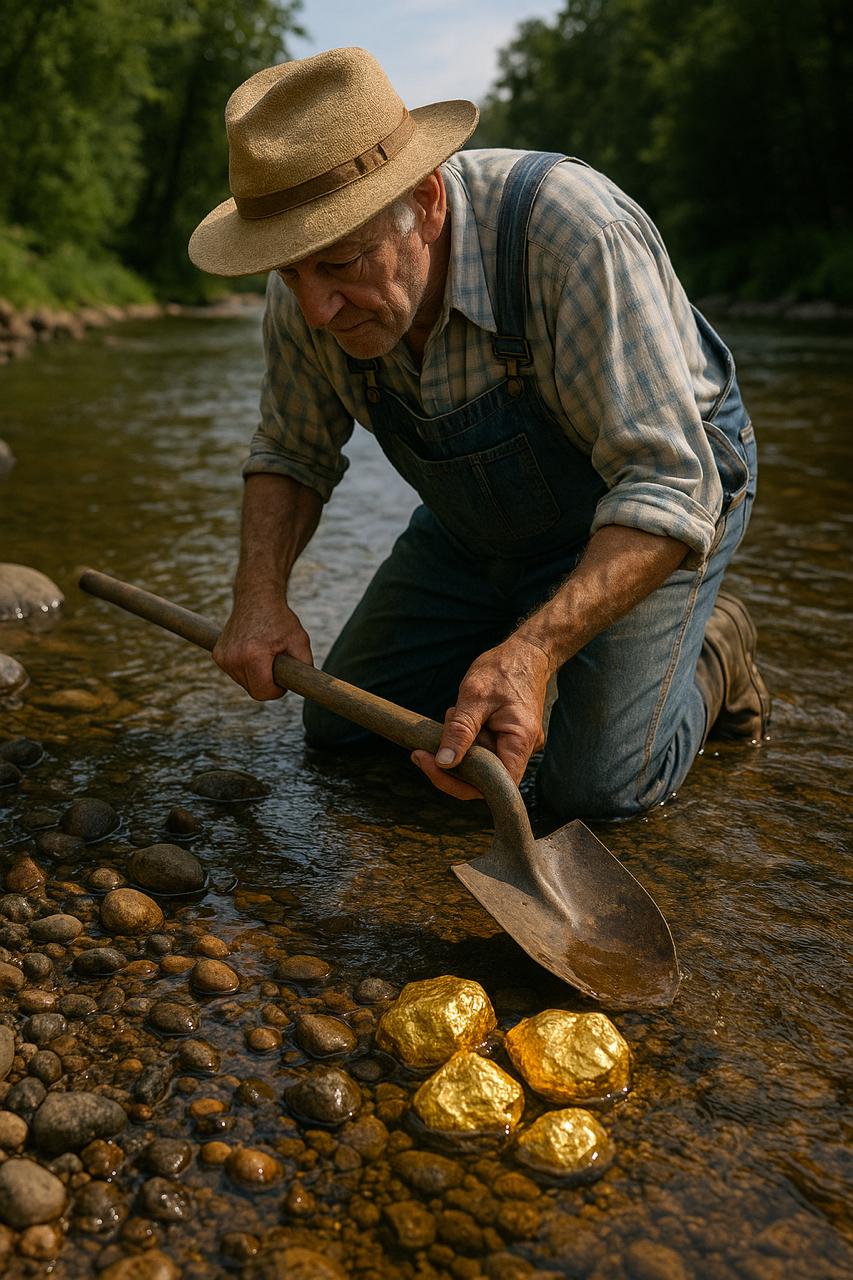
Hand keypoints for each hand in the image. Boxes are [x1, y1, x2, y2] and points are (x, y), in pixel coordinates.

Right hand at [212, 590, 312, 699]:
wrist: (256, 598)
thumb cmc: (280, 619)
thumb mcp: (300, 641)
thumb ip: (305, 665)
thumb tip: (306, 685)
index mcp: (253, 655)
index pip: (263, 693)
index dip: (277, 691)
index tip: (283, 681)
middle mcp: (234, 658)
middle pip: (254, 691)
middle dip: (267, 684)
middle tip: (276, 666)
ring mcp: (223, 657)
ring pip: (244, 683)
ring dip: (256, 676)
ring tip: (264, 656)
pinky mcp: (218, 655)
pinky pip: (236, 673)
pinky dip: (245, 669)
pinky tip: (252, 653)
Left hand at [411, 637, 551, 799]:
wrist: (527, 652)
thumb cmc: (504, 669)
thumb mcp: (475, 696)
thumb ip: (460, 731)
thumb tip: (444, 763)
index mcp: (520, 741)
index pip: (492, 786)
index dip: (459, 785)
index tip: (431, 764)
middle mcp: (523, 749)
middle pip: (483, 778)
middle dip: (453, 761)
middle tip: (430, 739)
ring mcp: (516, 745)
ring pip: (481, 762)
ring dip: (459, 744)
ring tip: (453, 713)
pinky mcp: (508, 738)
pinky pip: (483, 748)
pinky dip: (467, 737)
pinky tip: (461, 715)